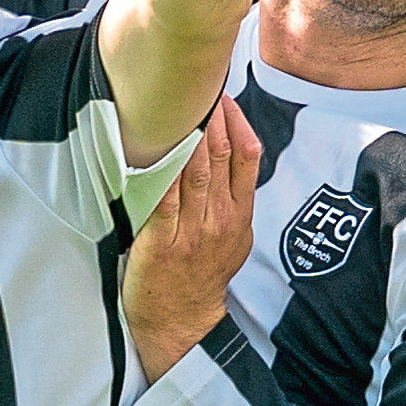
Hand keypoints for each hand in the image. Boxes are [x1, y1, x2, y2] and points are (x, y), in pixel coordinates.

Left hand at [122, 93, 262, 382]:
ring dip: (188, 134)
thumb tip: (229, 151)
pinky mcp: (162, 242)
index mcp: (241, 216)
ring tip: (180, 102)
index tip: (226, 96)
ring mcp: (192, 231)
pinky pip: (163, 198)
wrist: (183, 320)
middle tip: (201, 85)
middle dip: (211, 118)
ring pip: (194, 171)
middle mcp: (221, 220)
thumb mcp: (235, 238)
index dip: (238, 123)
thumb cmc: (204, 274)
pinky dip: (162, 170)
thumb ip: (233, 199)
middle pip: (220, 157)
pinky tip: (157, 145)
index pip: (248, 158)